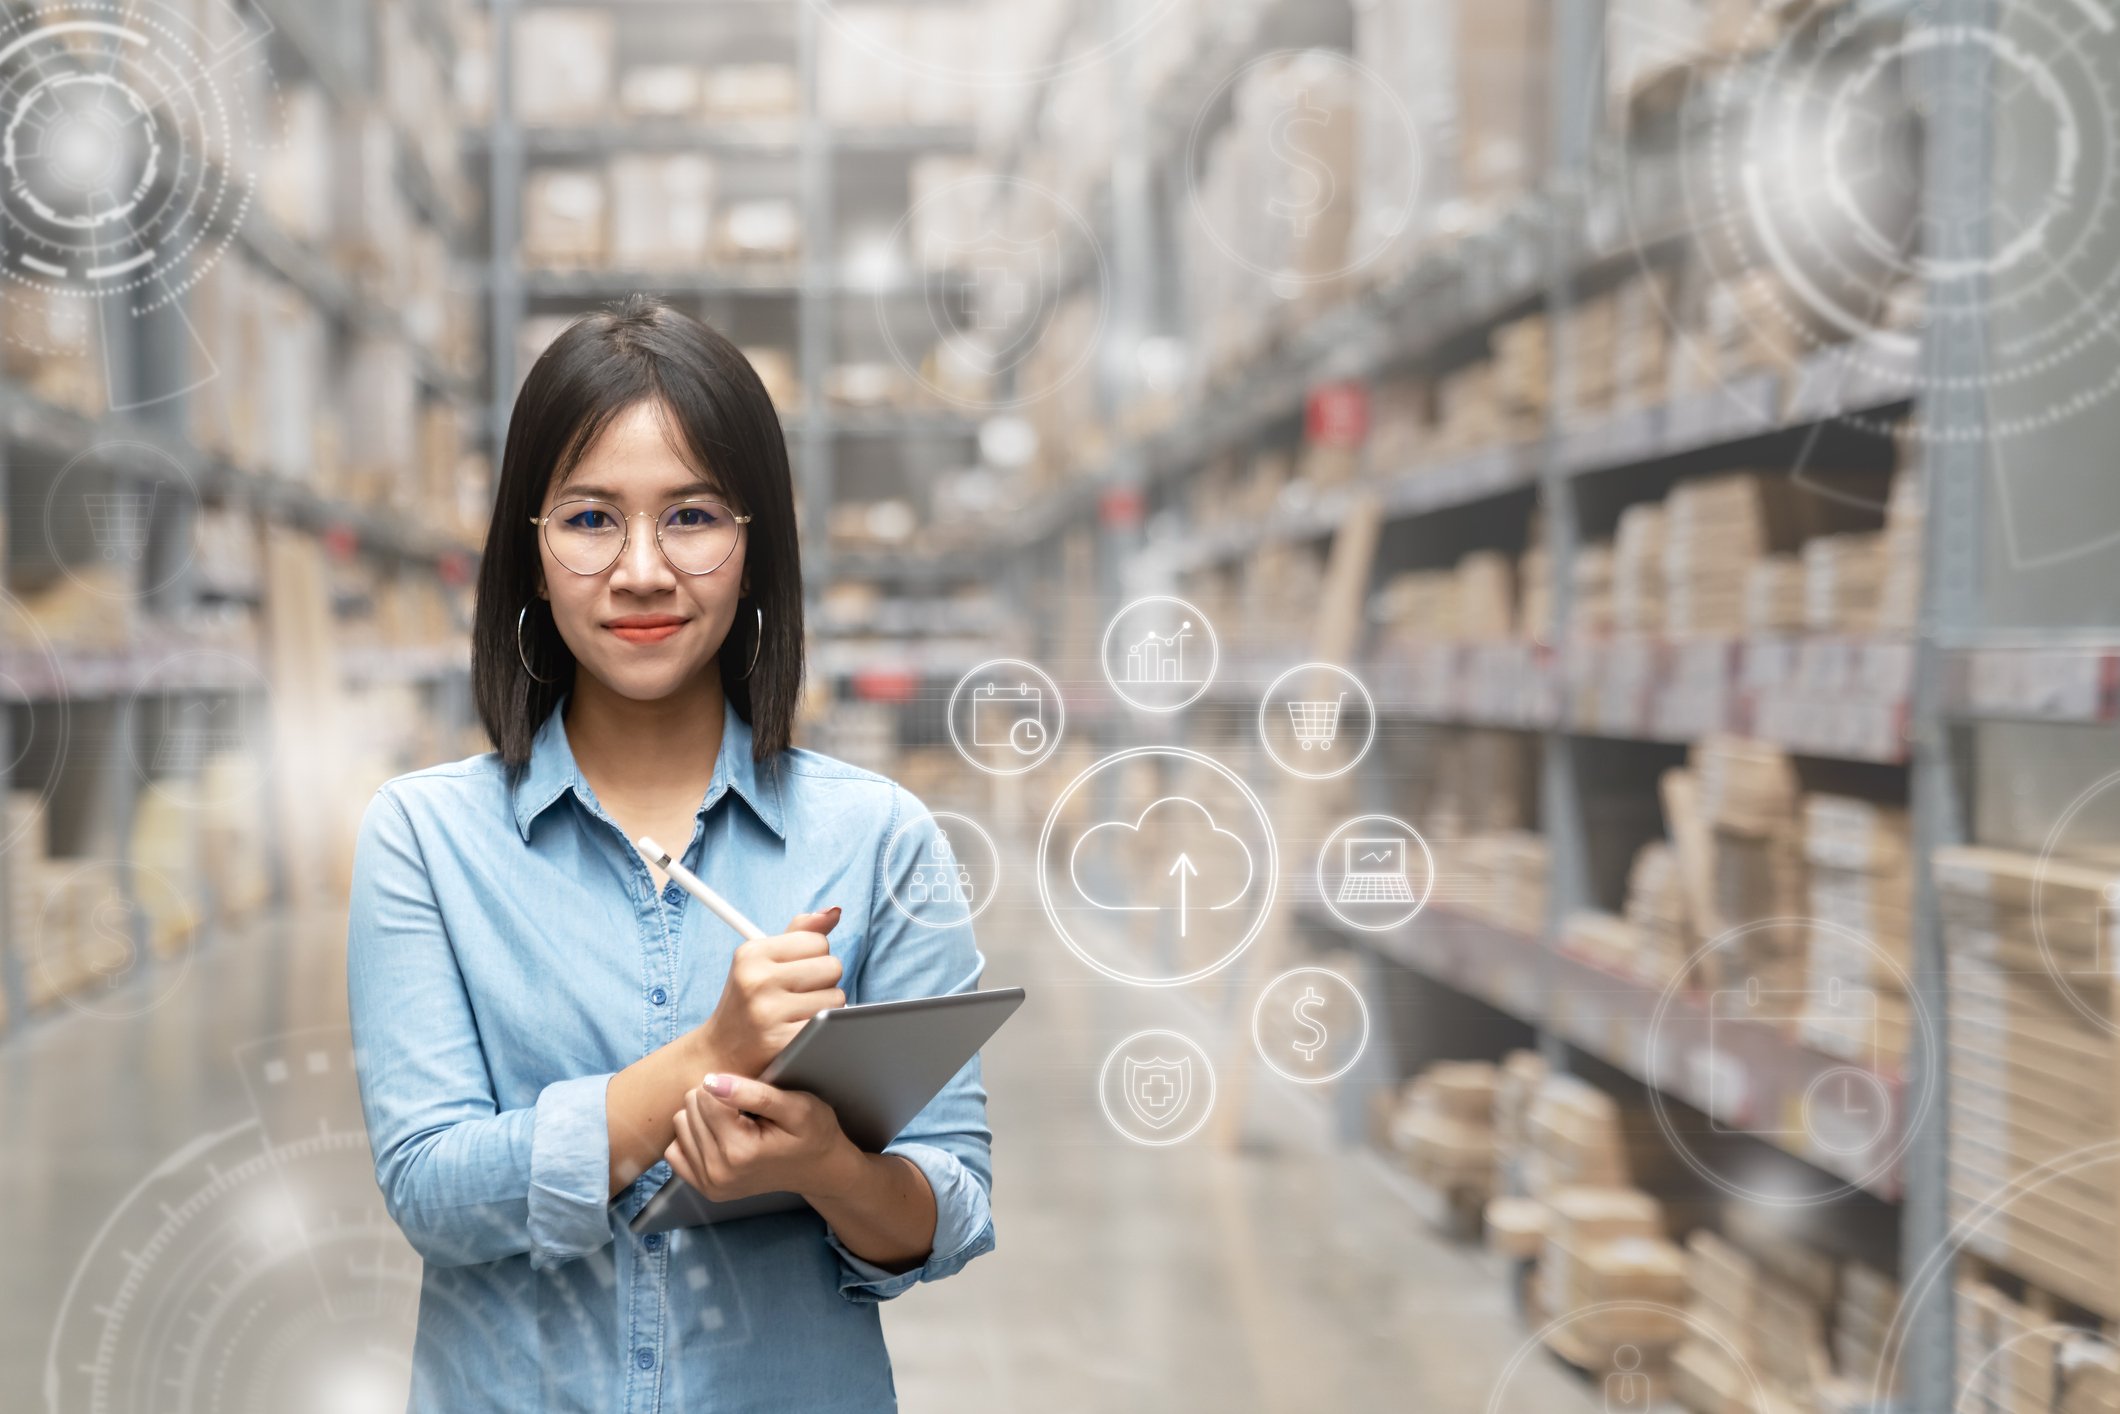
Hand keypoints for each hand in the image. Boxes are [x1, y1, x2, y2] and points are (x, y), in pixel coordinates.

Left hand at [665, 1073, 859, 1202]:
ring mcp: (709, 1184)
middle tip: (746, 1112)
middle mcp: (718, 1172)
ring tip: (735, 1123)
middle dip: (715, 1099)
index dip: (730, 1084)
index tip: (752, 1097)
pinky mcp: (704, 1188)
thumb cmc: (813, 1133)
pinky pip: (675, 1150)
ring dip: (704, 1116)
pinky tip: (719, 1137)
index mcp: (740, 1151)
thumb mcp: (797, 1106)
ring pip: (680, 1123)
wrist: (818, 1168)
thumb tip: (712, 1082)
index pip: (705, 1094)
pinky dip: (693, 1137)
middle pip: (690, 1107)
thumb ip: (755, 1094)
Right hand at [694, 909, 844, 1076]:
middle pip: (833, 967)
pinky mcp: (781, 1042)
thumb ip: (800, 933)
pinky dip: (823, 1030)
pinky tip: (801, 1033)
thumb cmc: (749, 1002)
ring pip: (837, 998)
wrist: (719, 1054)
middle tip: (798, 997)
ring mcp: (768, 1012)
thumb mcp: (762, 961)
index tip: (795, 973)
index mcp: (752, 953)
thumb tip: (835, 911)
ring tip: (798, 1015)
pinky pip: (828, 1025)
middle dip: (823, 982)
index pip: (818, 941)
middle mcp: (757, 979)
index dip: (814, 958)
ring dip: (826, 1008)